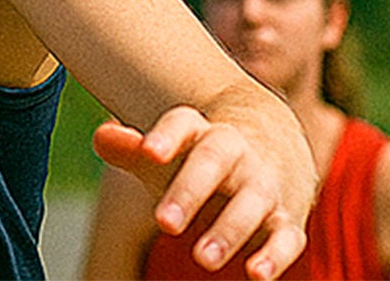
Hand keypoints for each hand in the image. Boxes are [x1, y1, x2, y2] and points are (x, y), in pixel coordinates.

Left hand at [94, 112, 306, 278]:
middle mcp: (236, 152)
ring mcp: (264, 185)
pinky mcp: (287, 221)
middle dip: (189, 190)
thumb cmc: (201, 158)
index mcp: (202, 131)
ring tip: (202, 258)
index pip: (183, 123)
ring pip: (251, 201)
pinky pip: (288, 237)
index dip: (167, 136)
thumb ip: (130, 149)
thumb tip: (102, 138)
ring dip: (229, 230)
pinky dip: (275, 255)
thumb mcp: (168, 151)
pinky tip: (256, 274)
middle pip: (214, 160)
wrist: (272, 149)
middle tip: (162, 223)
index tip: (149, 152)